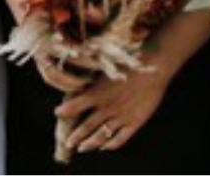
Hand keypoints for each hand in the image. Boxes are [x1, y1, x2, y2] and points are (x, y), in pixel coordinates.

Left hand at [55, 61, 170, 157]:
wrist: (152, 67)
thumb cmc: (129, 62)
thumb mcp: (107, 67)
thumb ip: (95, 76)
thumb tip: (81, 77)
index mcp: (99, 91)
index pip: (77, 104)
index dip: (66, 110)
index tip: (57, 113)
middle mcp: (107, 107)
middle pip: (88, 125)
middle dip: (76, 136)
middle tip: (67, 143)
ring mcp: (121, 116)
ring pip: (102, 135)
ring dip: (90, 143)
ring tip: (82, 148)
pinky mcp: (134, 122)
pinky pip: (120, 138)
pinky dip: (111, 145)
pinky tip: (105, 147)